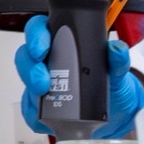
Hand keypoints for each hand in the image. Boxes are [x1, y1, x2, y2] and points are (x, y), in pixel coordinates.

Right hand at [14, 15, 143, 138]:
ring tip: (44, 93)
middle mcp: (48, 61)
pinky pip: (29, 108)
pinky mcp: (39, 106)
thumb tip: (116, 49)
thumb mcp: (117, 72)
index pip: (41, 29)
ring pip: (25, 80)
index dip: (36, 34)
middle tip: (42, 79)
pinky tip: (43, 114)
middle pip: (27, 55)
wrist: (114, 114)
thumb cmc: (110, 86)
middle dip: (30, 66)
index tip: (42, 47)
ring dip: (31, 87)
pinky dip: (34, 112)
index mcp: (63, 43)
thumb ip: (118, 59)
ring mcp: (41, 83)